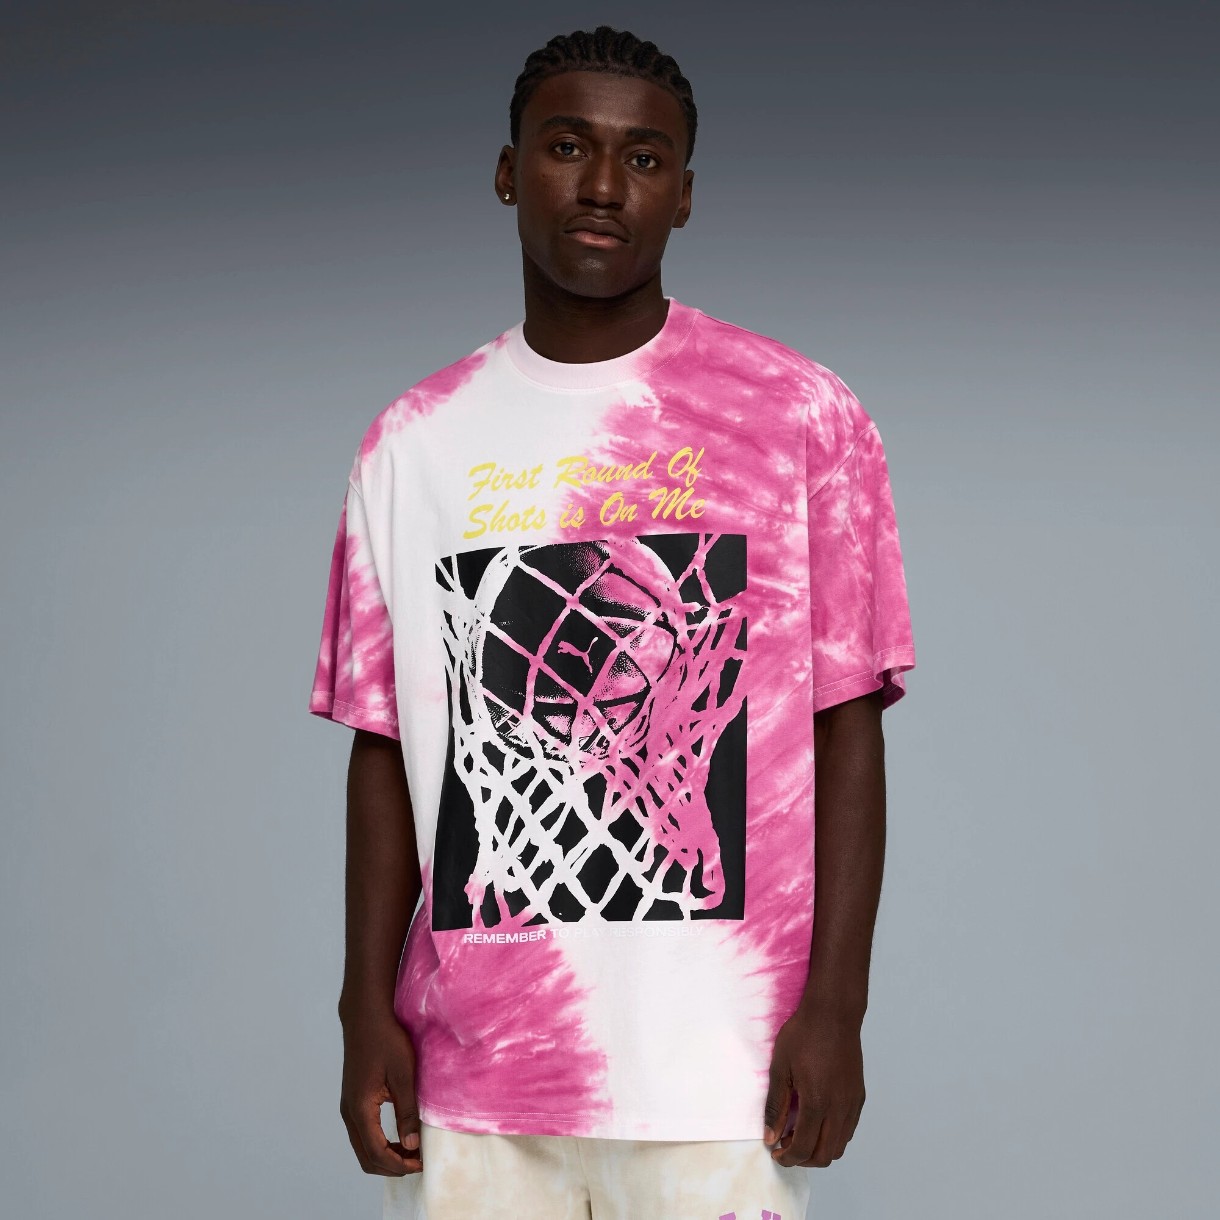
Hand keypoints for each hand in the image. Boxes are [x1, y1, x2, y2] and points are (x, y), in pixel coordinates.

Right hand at [338, 1005, 422, 1175]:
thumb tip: (412, 1146)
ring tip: (411, 1152)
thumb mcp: (403, 1075)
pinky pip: (362, 1134)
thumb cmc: (386, 1040)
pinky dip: (379, 1144)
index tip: (421, 1163)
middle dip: (391, 1167)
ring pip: (362, 1148)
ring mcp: (347, 1107)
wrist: (366, 1017)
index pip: (377, 1153)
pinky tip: (398, 1137)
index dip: (399, 1165)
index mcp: (360, 1108)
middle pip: (366, 1158)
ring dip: (385, 1156)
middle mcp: (349, 1112)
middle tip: (417, 1162)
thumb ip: (407, 1111)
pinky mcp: (351, 1101)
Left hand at [762, 1001, 865, 1167]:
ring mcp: (852, 1103)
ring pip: (840, 1145)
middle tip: (785, 1146)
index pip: (804, 1148)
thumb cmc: (803, 1034)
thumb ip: (775, 1106)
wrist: (833, 1013)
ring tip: (799, 1134)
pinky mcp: (858, 1095)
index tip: (775, 1152)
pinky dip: (833, 1136)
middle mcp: (839, 1108)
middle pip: (824, 1154)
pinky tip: (817, 1121)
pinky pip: (848, 1129)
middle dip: (803, 1159)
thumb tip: (770, 1137)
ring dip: (819, 1149)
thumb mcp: (780, 1068)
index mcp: (817, 1102)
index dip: (788, 1157)